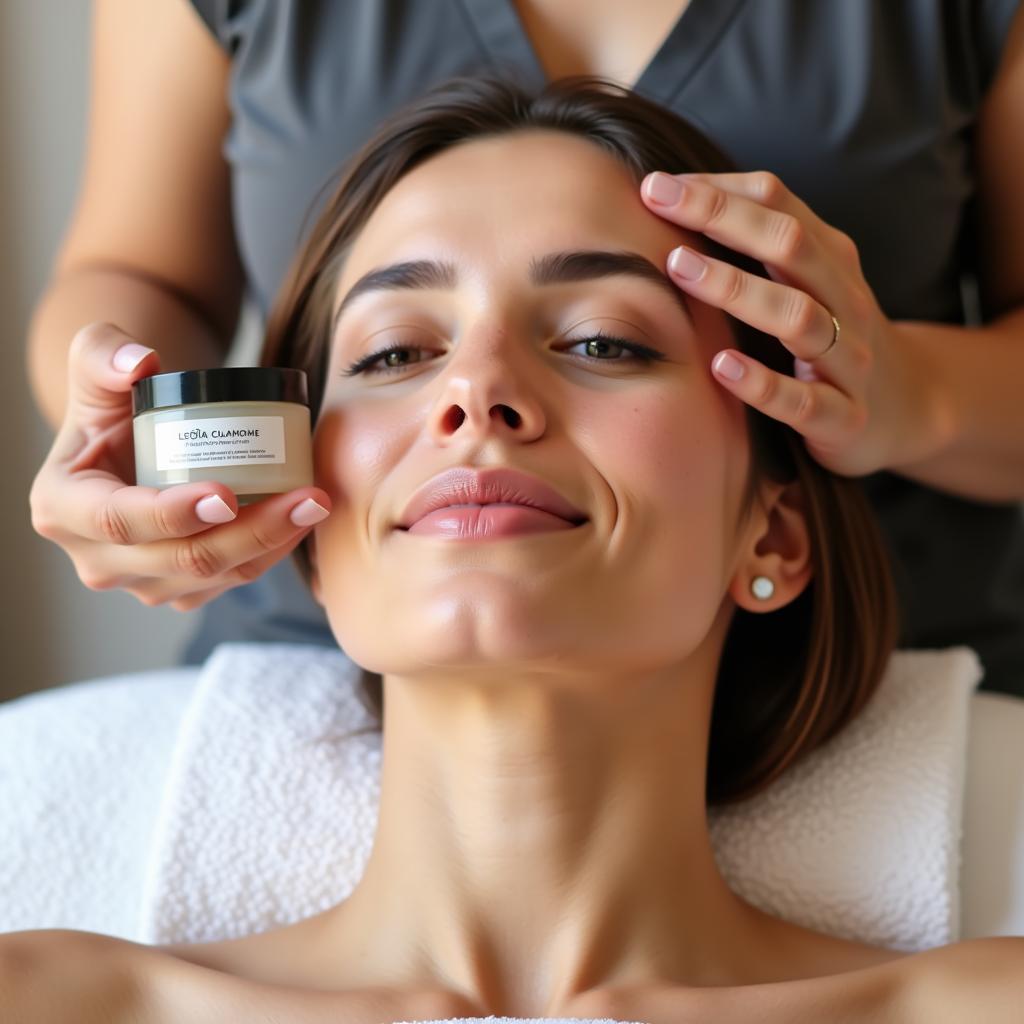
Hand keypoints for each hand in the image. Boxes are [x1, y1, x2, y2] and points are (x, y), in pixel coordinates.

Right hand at [29, 322, 331, 610]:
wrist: (133, 442)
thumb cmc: (114, 404)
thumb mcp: (96, 368)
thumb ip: (102, 352)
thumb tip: (137, 362)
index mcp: (62, 507)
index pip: (118, 520)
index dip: (171, 513)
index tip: (226, 494)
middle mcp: (96, 558)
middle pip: (180, 558)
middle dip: (249, 532)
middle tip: (305, 498)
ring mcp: (140, 581)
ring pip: (213, 577)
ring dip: (271, 544)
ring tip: (315, 504)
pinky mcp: (177, 589)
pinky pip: (230, 581)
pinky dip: (270, 553)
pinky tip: (302, 522)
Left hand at [640, 170, 939, 477]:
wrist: (906, 410)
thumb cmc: (831, 339)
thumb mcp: (804, 286)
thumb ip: (757, 250)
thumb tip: (675, 204)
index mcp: (830, 261)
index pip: (778, 205)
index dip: (718, 191)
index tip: (655, 185)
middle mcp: (845, 301)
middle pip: (790, 245)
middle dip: (722, 218)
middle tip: (659, 203)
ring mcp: (848, 361)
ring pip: (798, 316)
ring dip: (736, 289)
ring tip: (679, 269)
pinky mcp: (844, 418)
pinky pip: (803, 401)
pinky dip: (762, 384)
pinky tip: (720, 366)